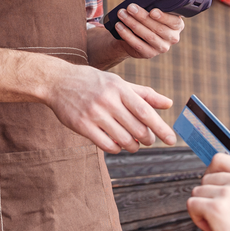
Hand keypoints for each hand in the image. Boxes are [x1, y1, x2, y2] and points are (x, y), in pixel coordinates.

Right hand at [45, 64, 176, 152]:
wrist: (58, 82)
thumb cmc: (93, 82)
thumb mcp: (118, 82)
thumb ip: (144, 94)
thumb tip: (169, 103)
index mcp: (119, 88)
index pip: (146, 111)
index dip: (161, 127)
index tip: (172, 139)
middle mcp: (108, 101)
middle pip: (137, 129)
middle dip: (147, 139)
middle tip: (148, 140)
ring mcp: (94, 114)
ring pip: (124, 140)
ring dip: (132, 147)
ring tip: (133, 144)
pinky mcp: (82, 125)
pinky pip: (107, 145)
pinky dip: (116, 148)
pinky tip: (116, 144)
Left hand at [115, 5, 183, 58]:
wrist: (137, 37)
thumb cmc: (147, 19)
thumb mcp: (153, 12)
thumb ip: (153, 7)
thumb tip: (142, 1)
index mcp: (177, 25)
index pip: (174, 21)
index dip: (163, 17)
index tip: (152, 11)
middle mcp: (172, 38)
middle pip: (158, 28)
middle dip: (142, 16)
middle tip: (130, 8)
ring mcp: (162, 47)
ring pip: (148, 36)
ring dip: (133, 23)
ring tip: (122, 14)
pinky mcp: (149, 54)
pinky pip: (138, 44)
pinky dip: (127, 34)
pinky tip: (120, 26)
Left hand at [186, 154, 229, 230]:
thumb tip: (211, 175)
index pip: (219, 159)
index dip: (211, 173)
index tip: (214, 189)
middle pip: (205, 178)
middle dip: (208, 197)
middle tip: (223, 215)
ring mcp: (228, 194)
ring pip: (197, 192)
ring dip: (203, 209)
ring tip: (220, 223)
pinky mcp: (216, 209)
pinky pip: (191, 204)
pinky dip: (197, 219)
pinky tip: (213, 229)